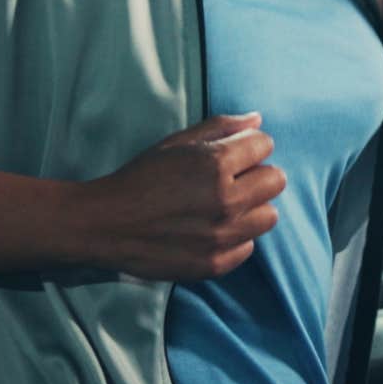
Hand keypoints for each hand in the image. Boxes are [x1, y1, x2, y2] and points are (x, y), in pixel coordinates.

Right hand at [81, 113, 285, 280]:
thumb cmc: (141, 177)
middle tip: (234, 179)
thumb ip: (220, 127)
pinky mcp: (215, 263)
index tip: (235, 153)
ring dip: (252, 208)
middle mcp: (225, 201)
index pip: (264, 146)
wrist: (107, 223)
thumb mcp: (176, 142)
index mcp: (216, 165)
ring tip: (226, 206)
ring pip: (269, 216)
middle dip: (258, 174)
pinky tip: (213, 229)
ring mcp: (222, 236)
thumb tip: (257, 119)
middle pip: (276, 181)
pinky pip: (248, 246)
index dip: (250, 146)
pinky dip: (236, 237)